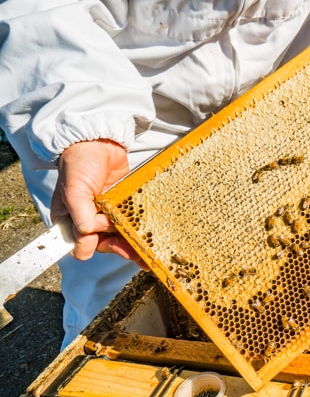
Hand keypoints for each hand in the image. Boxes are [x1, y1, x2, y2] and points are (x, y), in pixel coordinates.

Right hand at [51, 139, 147, 269]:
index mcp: (70, 219)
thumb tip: (90, 237)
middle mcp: (87, 218)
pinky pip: (130, 220)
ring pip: (119, 234)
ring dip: (132, 244)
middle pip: (103, 242)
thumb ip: (80, 217)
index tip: (110, 244)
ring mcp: (106, 212)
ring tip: (149, 255)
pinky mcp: (122, 204)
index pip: (80, 242)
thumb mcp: (74, 192)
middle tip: (139, 255)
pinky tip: (152, 238)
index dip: (94, 245)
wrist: (99, 141)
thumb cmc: (80, 164)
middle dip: (120, 248)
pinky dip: (139, 229)